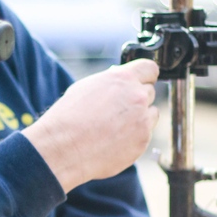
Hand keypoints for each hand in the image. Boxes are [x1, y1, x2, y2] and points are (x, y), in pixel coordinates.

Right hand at [24, 58, 158, 191]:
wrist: (64, 148)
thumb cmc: (68, 117)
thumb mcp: (87, 87)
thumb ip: (111, 82)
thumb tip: (122, 82)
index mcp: (123, 78)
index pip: (150, 69)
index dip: (144, 76)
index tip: (140, 82)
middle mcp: (137, 96)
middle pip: (150, 92)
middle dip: (137, 99)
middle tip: (118, 110)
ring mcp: (142, 120)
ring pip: (151, 114)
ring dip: (140, 118)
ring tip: (116, 126)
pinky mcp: (143, 141)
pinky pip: (145, 135)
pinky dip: (134, 137)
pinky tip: (114, 140)